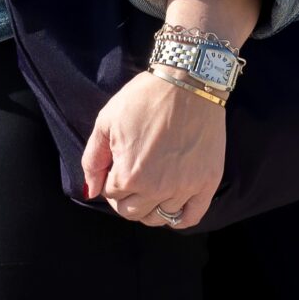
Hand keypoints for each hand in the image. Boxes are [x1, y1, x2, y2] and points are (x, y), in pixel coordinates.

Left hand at [81, 70, 225, 229]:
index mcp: (128, 175)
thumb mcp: (106, 121)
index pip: (110, 195)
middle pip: (132, 212)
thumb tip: (91, 190)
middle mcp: (156, 188)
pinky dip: (179, 217)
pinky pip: (190, 217)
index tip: (118, 165)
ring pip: (159, 217)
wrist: (187, 82)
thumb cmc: (144, 98)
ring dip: (150, 206)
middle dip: (126, 198)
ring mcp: (184, 188)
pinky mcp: (207, 183)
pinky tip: (173, 203)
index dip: (110, 180)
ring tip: (151, 186)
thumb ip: (93, 159)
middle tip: (132, 177)